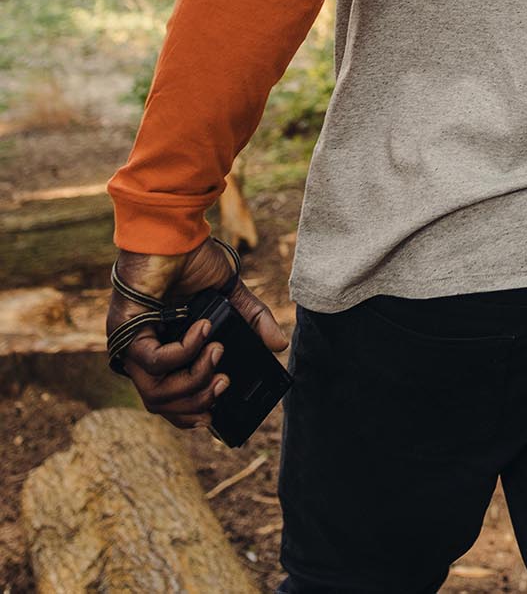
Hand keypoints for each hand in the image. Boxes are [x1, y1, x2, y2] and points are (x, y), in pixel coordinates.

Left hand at [105, 236, 289, 430]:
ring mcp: (130, 345)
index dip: (189, 415)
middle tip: (224, 384)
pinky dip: (185, 351)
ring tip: (217, 354)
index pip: (168, 399)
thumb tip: (280, 344)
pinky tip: (204, 329)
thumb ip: (252, 320)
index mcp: (163, 348)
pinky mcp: (125, 332)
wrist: (172, 229)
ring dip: (193, 380)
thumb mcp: (228, 295)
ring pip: (155, 393)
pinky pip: (155, 362)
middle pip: (161, 404)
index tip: (215, 417)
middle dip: (197, 403)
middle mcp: (142, 352)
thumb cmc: (192, 257)